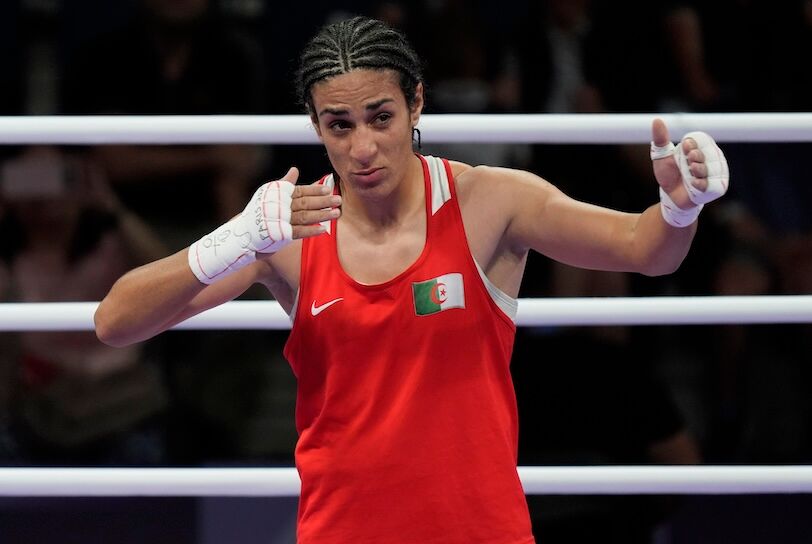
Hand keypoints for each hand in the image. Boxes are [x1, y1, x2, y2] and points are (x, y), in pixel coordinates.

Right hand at [188, 166, 340, 283]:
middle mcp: (279, 206)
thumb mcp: (269, 195)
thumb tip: (295, 169)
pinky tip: (323, 229)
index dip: (315, 191)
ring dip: (322, 215)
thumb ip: (284, 184)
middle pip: (305, 203)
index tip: (329, 189)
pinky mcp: (279, 235)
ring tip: (336, 213)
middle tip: (338, 200)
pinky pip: (298, 232)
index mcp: (278, 195)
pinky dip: (311, 230)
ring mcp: (279, 220)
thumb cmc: (257, 213)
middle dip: (323, 202)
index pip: (300, 191)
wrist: (241, 234)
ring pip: (304, 216)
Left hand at [651, 118, 727, 208]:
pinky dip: (701, 183)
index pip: (701, 140)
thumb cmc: (668, 174)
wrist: (670, 195)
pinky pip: (712, 184)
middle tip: (689, 161)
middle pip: (708, 153)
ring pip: (710, 168)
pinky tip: (693, 184)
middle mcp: (709, 159)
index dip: (692, 144)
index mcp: (698, 149)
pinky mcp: (715, 188)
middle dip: (696, 156)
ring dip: (698, 169)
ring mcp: (713, 174)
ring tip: (691, 172)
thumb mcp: (662, 156)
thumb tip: (657, 120)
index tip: (685, 147)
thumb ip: (661, 138)